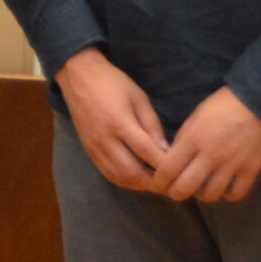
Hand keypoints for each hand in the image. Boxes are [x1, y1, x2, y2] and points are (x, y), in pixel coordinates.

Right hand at [54, 47, 170, 190]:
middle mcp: (105, 139)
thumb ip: (152, 125)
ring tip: (157, 182)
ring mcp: (95, 147)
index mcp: (119, 122)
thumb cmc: (112, 82)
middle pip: (133, 172)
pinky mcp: (89, 151)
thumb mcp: (139, 97)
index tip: (181, 169)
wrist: (78, 77)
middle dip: (154, 181)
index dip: (165, 164)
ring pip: (120, 178)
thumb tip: (166, 150)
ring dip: (140, 184)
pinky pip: (108, 174)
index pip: (147, 152)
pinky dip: (126, 181)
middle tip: (171, 181)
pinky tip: (138, 178)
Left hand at [150, 86, 260, 203]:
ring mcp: (231, 165)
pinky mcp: (251, 170)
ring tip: (201, 188)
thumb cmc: (224, 105)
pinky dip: (227, 194)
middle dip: (175, 194)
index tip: (157, 185)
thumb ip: (184, 139)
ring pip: (210, 195)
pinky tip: (224, 187)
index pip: (168, 170)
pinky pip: (235, 194)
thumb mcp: (196, 116)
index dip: (159, 182)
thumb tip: (173, 159)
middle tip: (175, 192)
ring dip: (202, 195)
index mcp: (192, 139)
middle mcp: (210, 155)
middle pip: (185, 188)